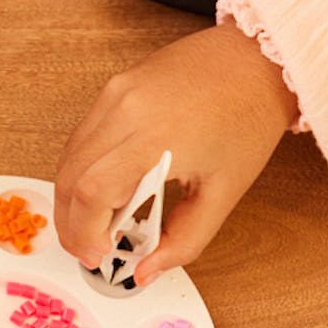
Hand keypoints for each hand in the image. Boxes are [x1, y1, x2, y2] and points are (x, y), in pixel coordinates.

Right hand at [55, 23, 298, 285]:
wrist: (258, 57)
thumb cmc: (248, 116)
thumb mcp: (224, 192)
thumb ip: (184, 240)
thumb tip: (146, 270)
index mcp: (155, 137)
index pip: (92, 192)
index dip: (85, 232)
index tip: (98, 256)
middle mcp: (125, 110)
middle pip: (70, 178)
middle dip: (72, 224)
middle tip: (90, 250)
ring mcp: (115, 94)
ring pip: (69, 158)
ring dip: (72, 198)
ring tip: (95, 225)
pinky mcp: (114, 87)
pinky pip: (81, 137)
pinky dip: (82, 170)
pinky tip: (103, 190)